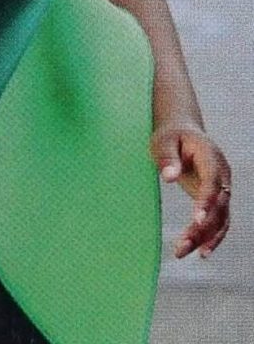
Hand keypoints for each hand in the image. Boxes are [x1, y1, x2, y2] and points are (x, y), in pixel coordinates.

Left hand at [151, 123, 230, 258]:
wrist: (183, 132)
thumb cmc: (171, 136)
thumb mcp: (163, 141)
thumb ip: (167, 158)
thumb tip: (169, 178)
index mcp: (211, 156)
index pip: (212, 181)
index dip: (206, 201)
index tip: (196, 219)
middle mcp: (222, 174)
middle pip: (219, 205)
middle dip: (202, 228)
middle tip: (181, 246)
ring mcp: (222, 188)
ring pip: (220, 218)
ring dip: (204, 237)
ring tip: (181, 252)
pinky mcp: (217, 199)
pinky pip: (220, 221)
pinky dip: (212, 237)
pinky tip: (201, 252)